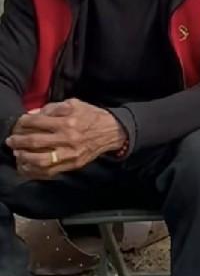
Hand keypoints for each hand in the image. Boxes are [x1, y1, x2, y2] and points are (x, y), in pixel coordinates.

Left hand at [7, 101, 125, 178]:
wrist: (112, 131)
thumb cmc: (91, 115)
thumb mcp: (74, 104)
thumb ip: (53, 108)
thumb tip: (34, 114)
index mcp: (67, 121)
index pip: (38, 122)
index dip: (24, 123)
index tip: (18, 124)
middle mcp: (67, 138)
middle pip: (36, 142)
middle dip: (19, 141)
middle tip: (10, 141)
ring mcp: (70, 154)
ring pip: (41, 160)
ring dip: (25, 158)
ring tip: (18, 155)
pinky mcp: (73, 164)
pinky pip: (51, 171)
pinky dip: (36, 171)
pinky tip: (29, 167)